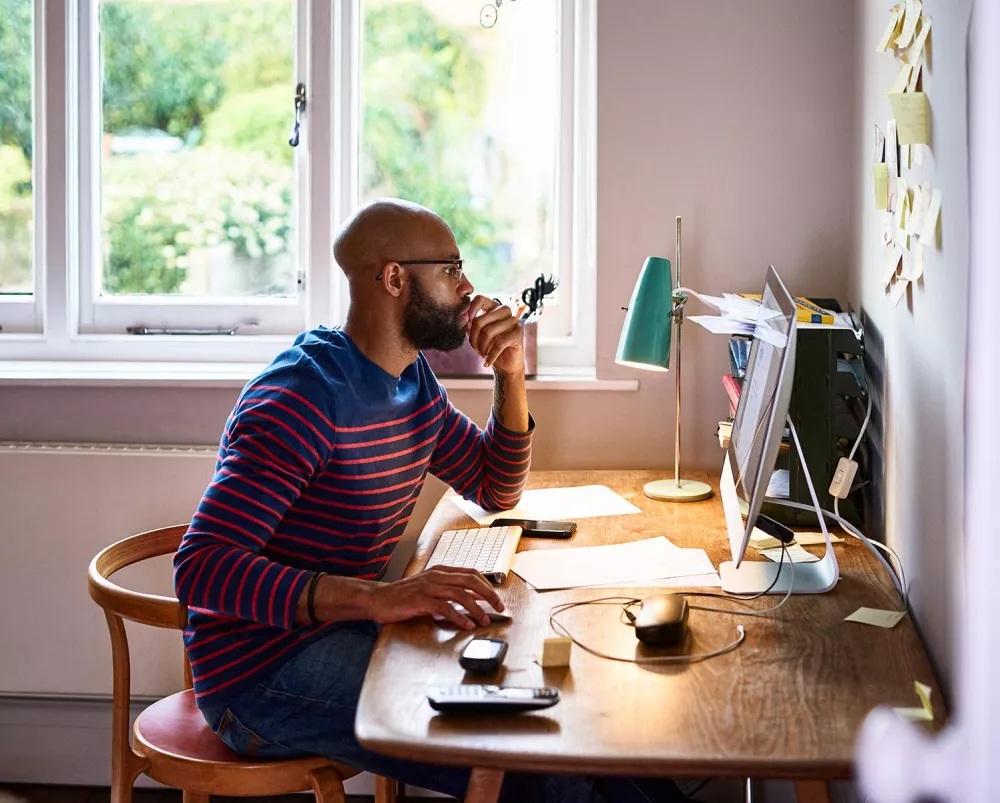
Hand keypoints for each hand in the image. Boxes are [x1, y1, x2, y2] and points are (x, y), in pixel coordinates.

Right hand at [368, 566, 504, 629]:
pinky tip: (466, 625)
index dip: (488, 585)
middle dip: (488, 595)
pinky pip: (445, 608)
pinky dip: (458, 617)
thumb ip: (448, 590)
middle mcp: (436, 576)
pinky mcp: (420, 600)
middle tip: (499, 608)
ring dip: (476, 609)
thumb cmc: (404, 596)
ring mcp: (428, 587)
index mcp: (441, 571)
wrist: (378, 598)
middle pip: (470, 581)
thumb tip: (472, 599)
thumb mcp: (429, 588)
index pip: (471, 573)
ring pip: (460, 594)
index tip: (497, 599)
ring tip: (484, 621)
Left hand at [465, 295, 524, 374]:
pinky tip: (487, 362)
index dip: (470, 311)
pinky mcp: (518, 333)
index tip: (466, 326)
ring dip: (482, 348)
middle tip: (475, 349)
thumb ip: (470, 325)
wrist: (505, 365)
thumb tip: (462, 317)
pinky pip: (499, 344)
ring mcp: (513, 321)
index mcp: (493, 307)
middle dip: (473, 338)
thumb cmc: (490, 347)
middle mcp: (505, 311)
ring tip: (482, 355)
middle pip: (480, 320)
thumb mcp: (476, 336)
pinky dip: (490, 356)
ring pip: (488, 332)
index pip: (479, 299)